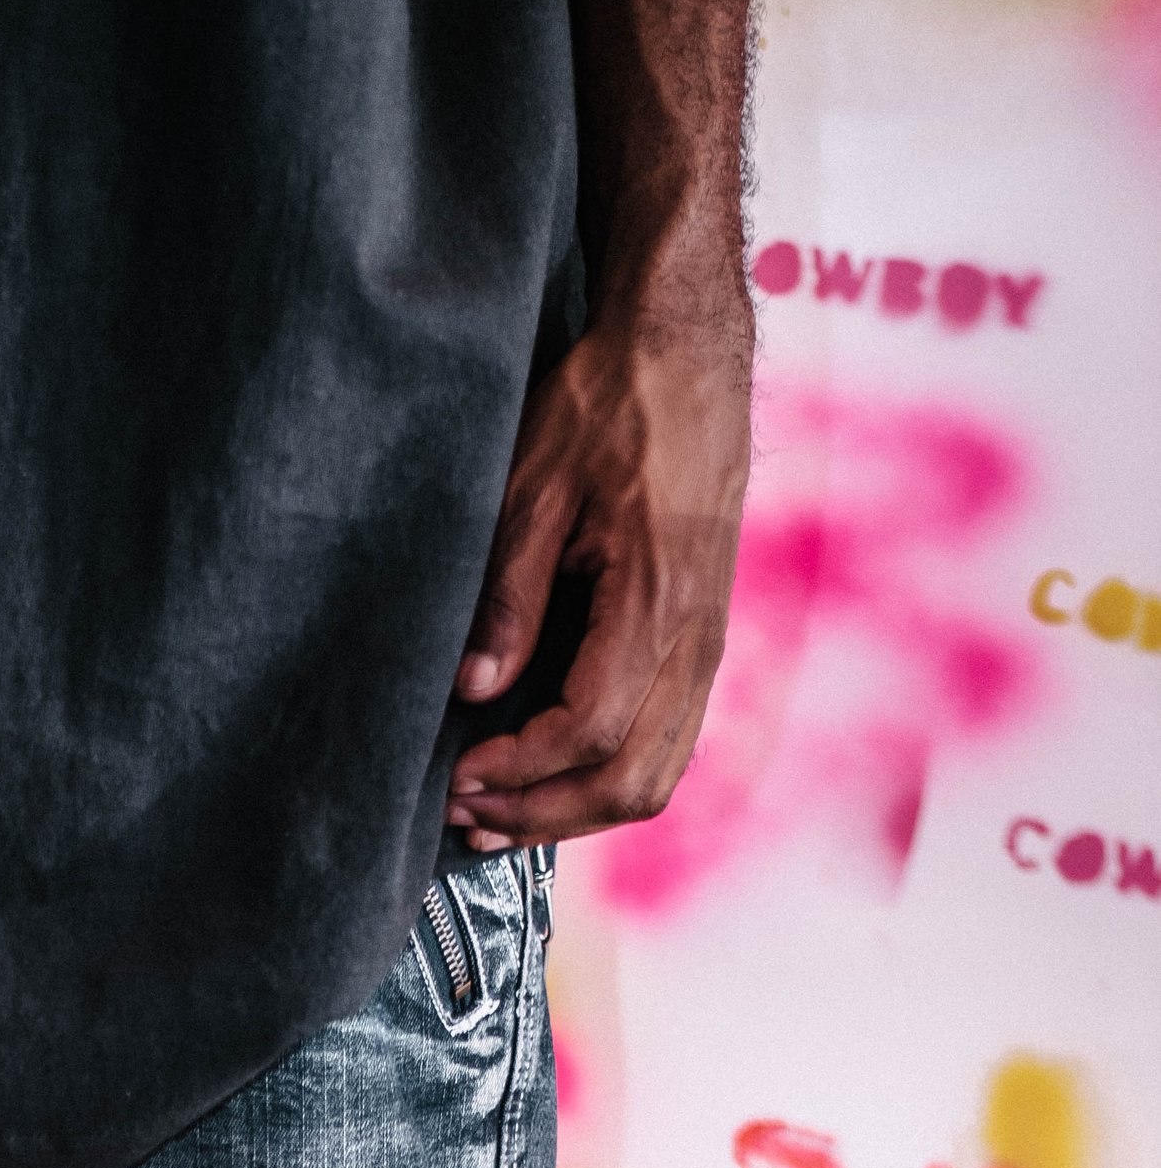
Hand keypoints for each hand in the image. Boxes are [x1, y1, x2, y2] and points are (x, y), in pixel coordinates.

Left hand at [446, 305, 748, 853]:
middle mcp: (699, 635)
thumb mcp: (534, 485)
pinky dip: (607, 780)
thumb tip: (473, 690)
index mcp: (659, 598)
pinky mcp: (705, 640)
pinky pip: (668, 744)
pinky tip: (550, 778)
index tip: (457, 777)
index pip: (590, 729)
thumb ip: (507, 594)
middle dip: (542, 814)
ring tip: (498, 815)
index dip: (520, 770)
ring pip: (656, 776)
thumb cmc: (608, 403)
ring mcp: (710, 642)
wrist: (687, 352)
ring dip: (574, 812)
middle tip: (464, 815)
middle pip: (631, 780)